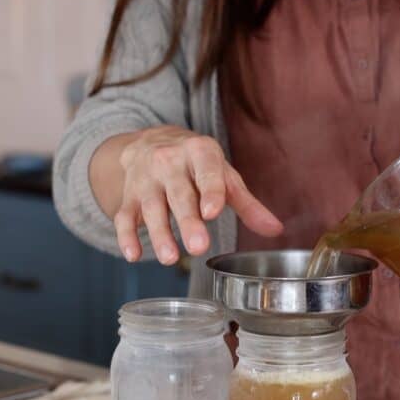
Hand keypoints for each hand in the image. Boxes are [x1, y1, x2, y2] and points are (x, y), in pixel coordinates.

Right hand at [114, 126, 282, 263]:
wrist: (150, 141)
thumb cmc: (197, 165)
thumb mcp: (224, 175)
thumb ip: (247, 204)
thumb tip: (275, 230)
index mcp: (200, 152)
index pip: (207, 172)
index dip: (210, 191)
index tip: (213, 212)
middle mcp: (170, 162)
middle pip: (179, 194)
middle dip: (188, 221)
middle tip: (199, 247)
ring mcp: (146, 179)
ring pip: (151, 207)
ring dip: (159, 234)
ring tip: (170, 258)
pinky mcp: (128, 195)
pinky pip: (124, 215)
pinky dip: (126, 236)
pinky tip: (133, 256)